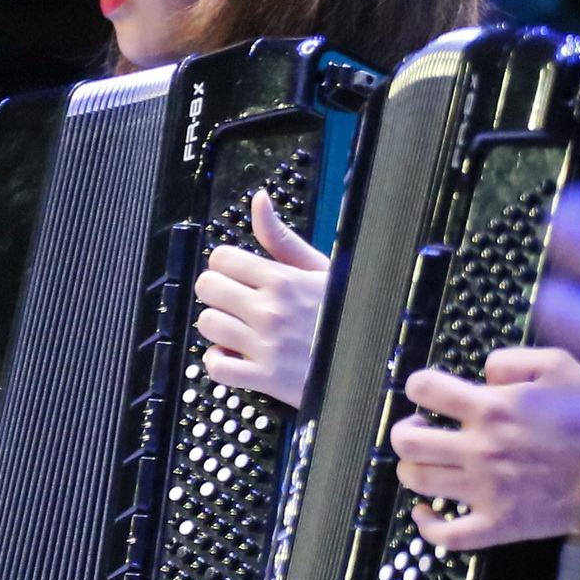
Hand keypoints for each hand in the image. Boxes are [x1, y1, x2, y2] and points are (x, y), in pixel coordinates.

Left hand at [196, 190, 328, 408]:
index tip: (237, 275)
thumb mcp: (321, 269)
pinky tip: (236, 355)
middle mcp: (271, 311)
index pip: (221, 258)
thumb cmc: (348, 314)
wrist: (372, 363)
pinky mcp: (264, 379)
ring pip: (207, 324)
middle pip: (207, 287)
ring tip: (240, 328)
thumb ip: (281, 237)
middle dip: (218, 292)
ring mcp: (266, 347)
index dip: (226, 265)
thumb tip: (258, 200)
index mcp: (283, 280)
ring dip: (219, 326)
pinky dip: (220, 362)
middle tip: (236, 301)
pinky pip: (216, 366)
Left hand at [393, 346, 579, 548]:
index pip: (424, 389)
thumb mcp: (563, 365)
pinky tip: (426, 512)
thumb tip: (485, 372)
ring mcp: (485, 490)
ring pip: (417, 481)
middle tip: (419, 428)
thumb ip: (514, 360)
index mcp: (493, 408)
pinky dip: (426, 525)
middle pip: (408, 440)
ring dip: (412, 468)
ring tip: (426, 462)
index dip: (418, 386)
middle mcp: (481, 448)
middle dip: (406, 430)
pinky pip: (445, 534)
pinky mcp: (498, 524)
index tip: (426, 392)